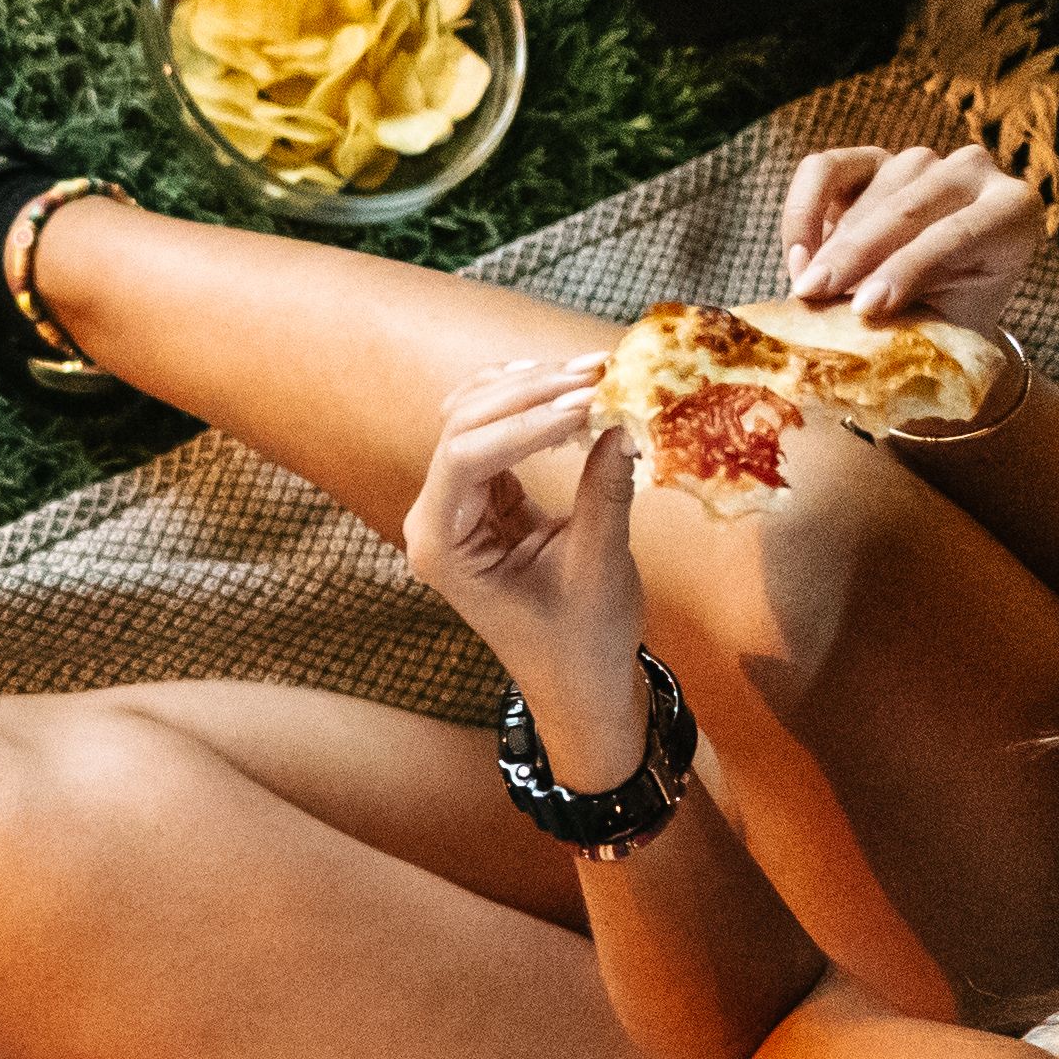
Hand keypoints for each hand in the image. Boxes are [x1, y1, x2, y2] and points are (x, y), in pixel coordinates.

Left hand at [402, 352, 649, 776]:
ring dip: (529, 390)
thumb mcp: (598, 566)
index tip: (586, 403)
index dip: (524, 422)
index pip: (464, 456)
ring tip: (591, 373)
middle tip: (595, 373)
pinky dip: (530, 407)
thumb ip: (605, 491)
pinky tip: (570, 391)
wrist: (579, 685)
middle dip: (528, 393)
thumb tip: (624, 418)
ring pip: (474, 420)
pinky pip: (495, 435)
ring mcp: (455, 507)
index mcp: (441, 547)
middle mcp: (434, 520)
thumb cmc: (584, 642)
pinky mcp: (484, 499)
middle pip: (463, 426)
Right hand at [777, 142, 1042, 339]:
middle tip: (813, 297)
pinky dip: (802, 210)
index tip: (865, 309)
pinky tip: (796, 255)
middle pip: (908, 208)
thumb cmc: (951, 320)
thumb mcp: (950, 326)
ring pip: (869, 192)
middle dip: (855, 255)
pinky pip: (823, 169)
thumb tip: (860, 328)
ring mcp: (919, 161)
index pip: (959, 232)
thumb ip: (921, 319)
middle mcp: (972, 173)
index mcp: (1013, 211)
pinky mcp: (868, 160)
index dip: (907, 268)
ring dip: (832, 246)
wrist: (938, 303)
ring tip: (809, 292)